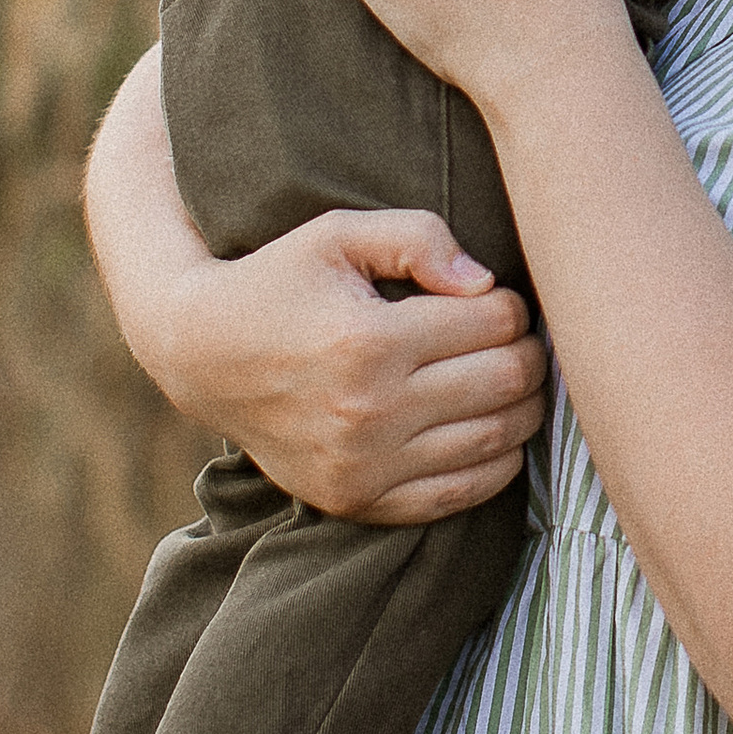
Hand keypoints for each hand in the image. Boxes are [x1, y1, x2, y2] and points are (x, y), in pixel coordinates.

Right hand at [83, 58, 547, 520]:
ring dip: (524, 408)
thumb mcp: (336, 233)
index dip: (514, 305)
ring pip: (495, 440)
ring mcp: (363, 465)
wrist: (201, 355)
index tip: (501, 300)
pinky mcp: (356, 500)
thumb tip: (486, 282)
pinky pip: (457, 494)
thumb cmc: (278, 281)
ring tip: (515, 380)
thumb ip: (417, 237)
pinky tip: (494, 431)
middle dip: (530, 355)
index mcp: (369, 340)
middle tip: (523, 339)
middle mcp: (368, 410)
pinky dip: (496, 466)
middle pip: (504, 382)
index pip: (493, 323)